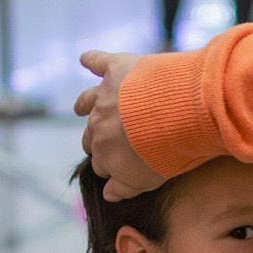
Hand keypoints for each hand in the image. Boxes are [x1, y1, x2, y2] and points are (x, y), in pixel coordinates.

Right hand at [75, 50, 164, 201]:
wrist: (174, 114)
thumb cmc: (163, 152)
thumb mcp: (146, 181)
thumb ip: (124, 188)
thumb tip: (108, 193)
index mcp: (105, 153)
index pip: (101, 163)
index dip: (110, 164)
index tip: (118, 166)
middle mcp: (98, 124)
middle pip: (91, 134)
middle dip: (95, 139)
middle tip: (103, 140)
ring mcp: (105, 96)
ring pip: (88, 101)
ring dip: (83, 104)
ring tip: (79, 107)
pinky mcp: (116, 69)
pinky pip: (98, 62)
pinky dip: (91, 59)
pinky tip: (85, 58)